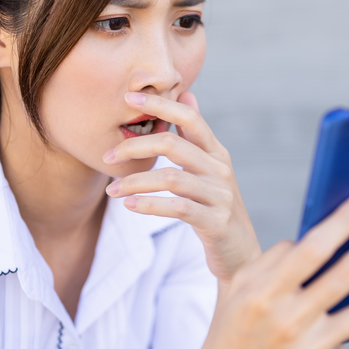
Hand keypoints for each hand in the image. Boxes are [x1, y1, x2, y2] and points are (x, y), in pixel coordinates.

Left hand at [103, 91, 260, 280]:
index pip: (190, 118)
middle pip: (174, 145)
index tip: (129, 97)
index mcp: (217, 153)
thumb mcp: (210, 169)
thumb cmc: (216, 207)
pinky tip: (130, 205)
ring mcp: (221, 196)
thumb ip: (196, 136)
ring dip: (136, 181)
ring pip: (172, 178)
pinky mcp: (216, 222)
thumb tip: (188, 96)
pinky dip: (151, 205)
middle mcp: (221, 170)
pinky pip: (179, 208)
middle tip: (107, 156)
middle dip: (135, 146)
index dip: (160, 104)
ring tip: (112, 190)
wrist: (241, 252)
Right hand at [179, 190, 348, 348]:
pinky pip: (345, 344)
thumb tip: (314, 236)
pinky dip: (343, 332)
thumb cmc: (232, 330)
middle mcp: (287, 321)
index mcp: (263, 293)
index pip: (313, 247)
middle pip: (347, 274)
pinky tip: (335, 328)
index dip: (344, 220)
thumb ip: (273, 259)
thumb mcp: (238, 288)